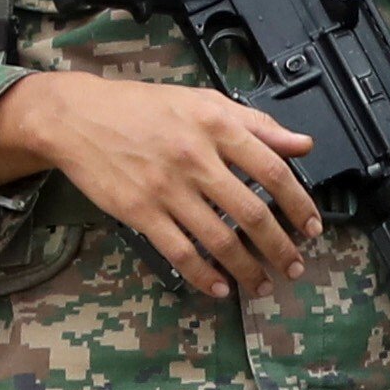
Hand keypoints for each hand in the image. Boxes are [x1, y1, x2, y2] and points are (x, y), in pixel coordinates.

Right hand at [0, 70, 319, 297]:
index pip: (273, 170)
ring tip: (262, 285)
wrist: (77, 117)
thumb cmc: (143, 108)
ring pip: (219, 238)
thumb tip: (302, 144)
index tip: (312, 227)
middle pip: (251, 212)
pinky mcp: (140, 211)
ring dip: (247, 268)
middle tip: (294, 266)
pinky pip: (180, 251)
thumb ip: (257, 124)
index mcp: (216, 126)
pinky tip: (220, 288)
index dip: (299, 204)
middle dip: (279, 246)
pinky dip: (204, 275)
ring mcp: (166, 188)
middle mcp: (195, 157)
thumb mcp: (203, 102)